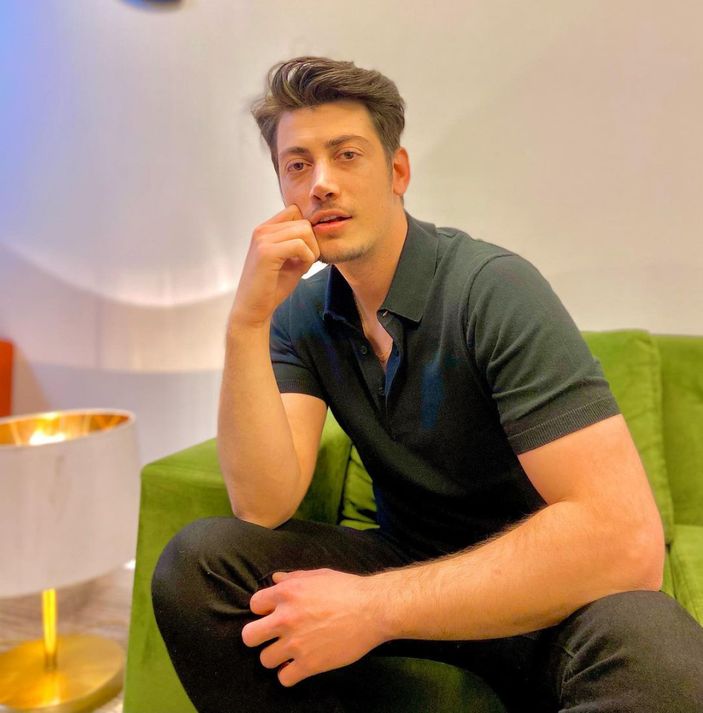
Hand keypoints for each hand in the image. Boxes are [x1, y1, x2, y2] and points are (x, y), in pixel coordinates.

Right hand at [230, 205, 319, 328]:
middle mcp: (262, 230)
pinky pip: (300, 245)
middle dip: (312, 243)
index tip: (305, 251)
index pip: (295, 212)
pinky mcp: (266, 252)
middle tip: (306, 263)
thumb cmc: (272, 287)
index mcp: (265, 230)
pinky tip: (301, 270)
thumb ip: (301, 244)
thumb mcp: (290, 260)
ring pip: (304, 230)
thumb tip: (321, 231)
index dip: (307, 231)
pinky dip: (307, 258)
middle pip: (303, 221)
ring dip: (311, 250)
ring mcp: (262, 239)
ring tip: (302, 266)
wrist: (253, 309)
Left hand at [241, 568, 385, 686]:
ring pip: (264, 659)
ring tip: (288, 652)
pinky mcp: (309, 664)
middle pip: (249, 636)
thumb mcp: (318, 575)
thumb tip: (274, 579)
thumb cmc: (347, 588)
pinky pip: (284, 678)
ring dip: (275, 656)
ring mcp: (296, 643)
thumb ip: (293, 577)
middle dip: (257, 636)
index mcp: (287, 593)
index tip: (272, 614)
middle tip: (271, 637)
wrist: (373, 610)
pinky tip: (298, 667)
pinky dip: (289, 675)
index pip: (254, 605)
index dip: (263, 610)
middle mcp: (286, 618)